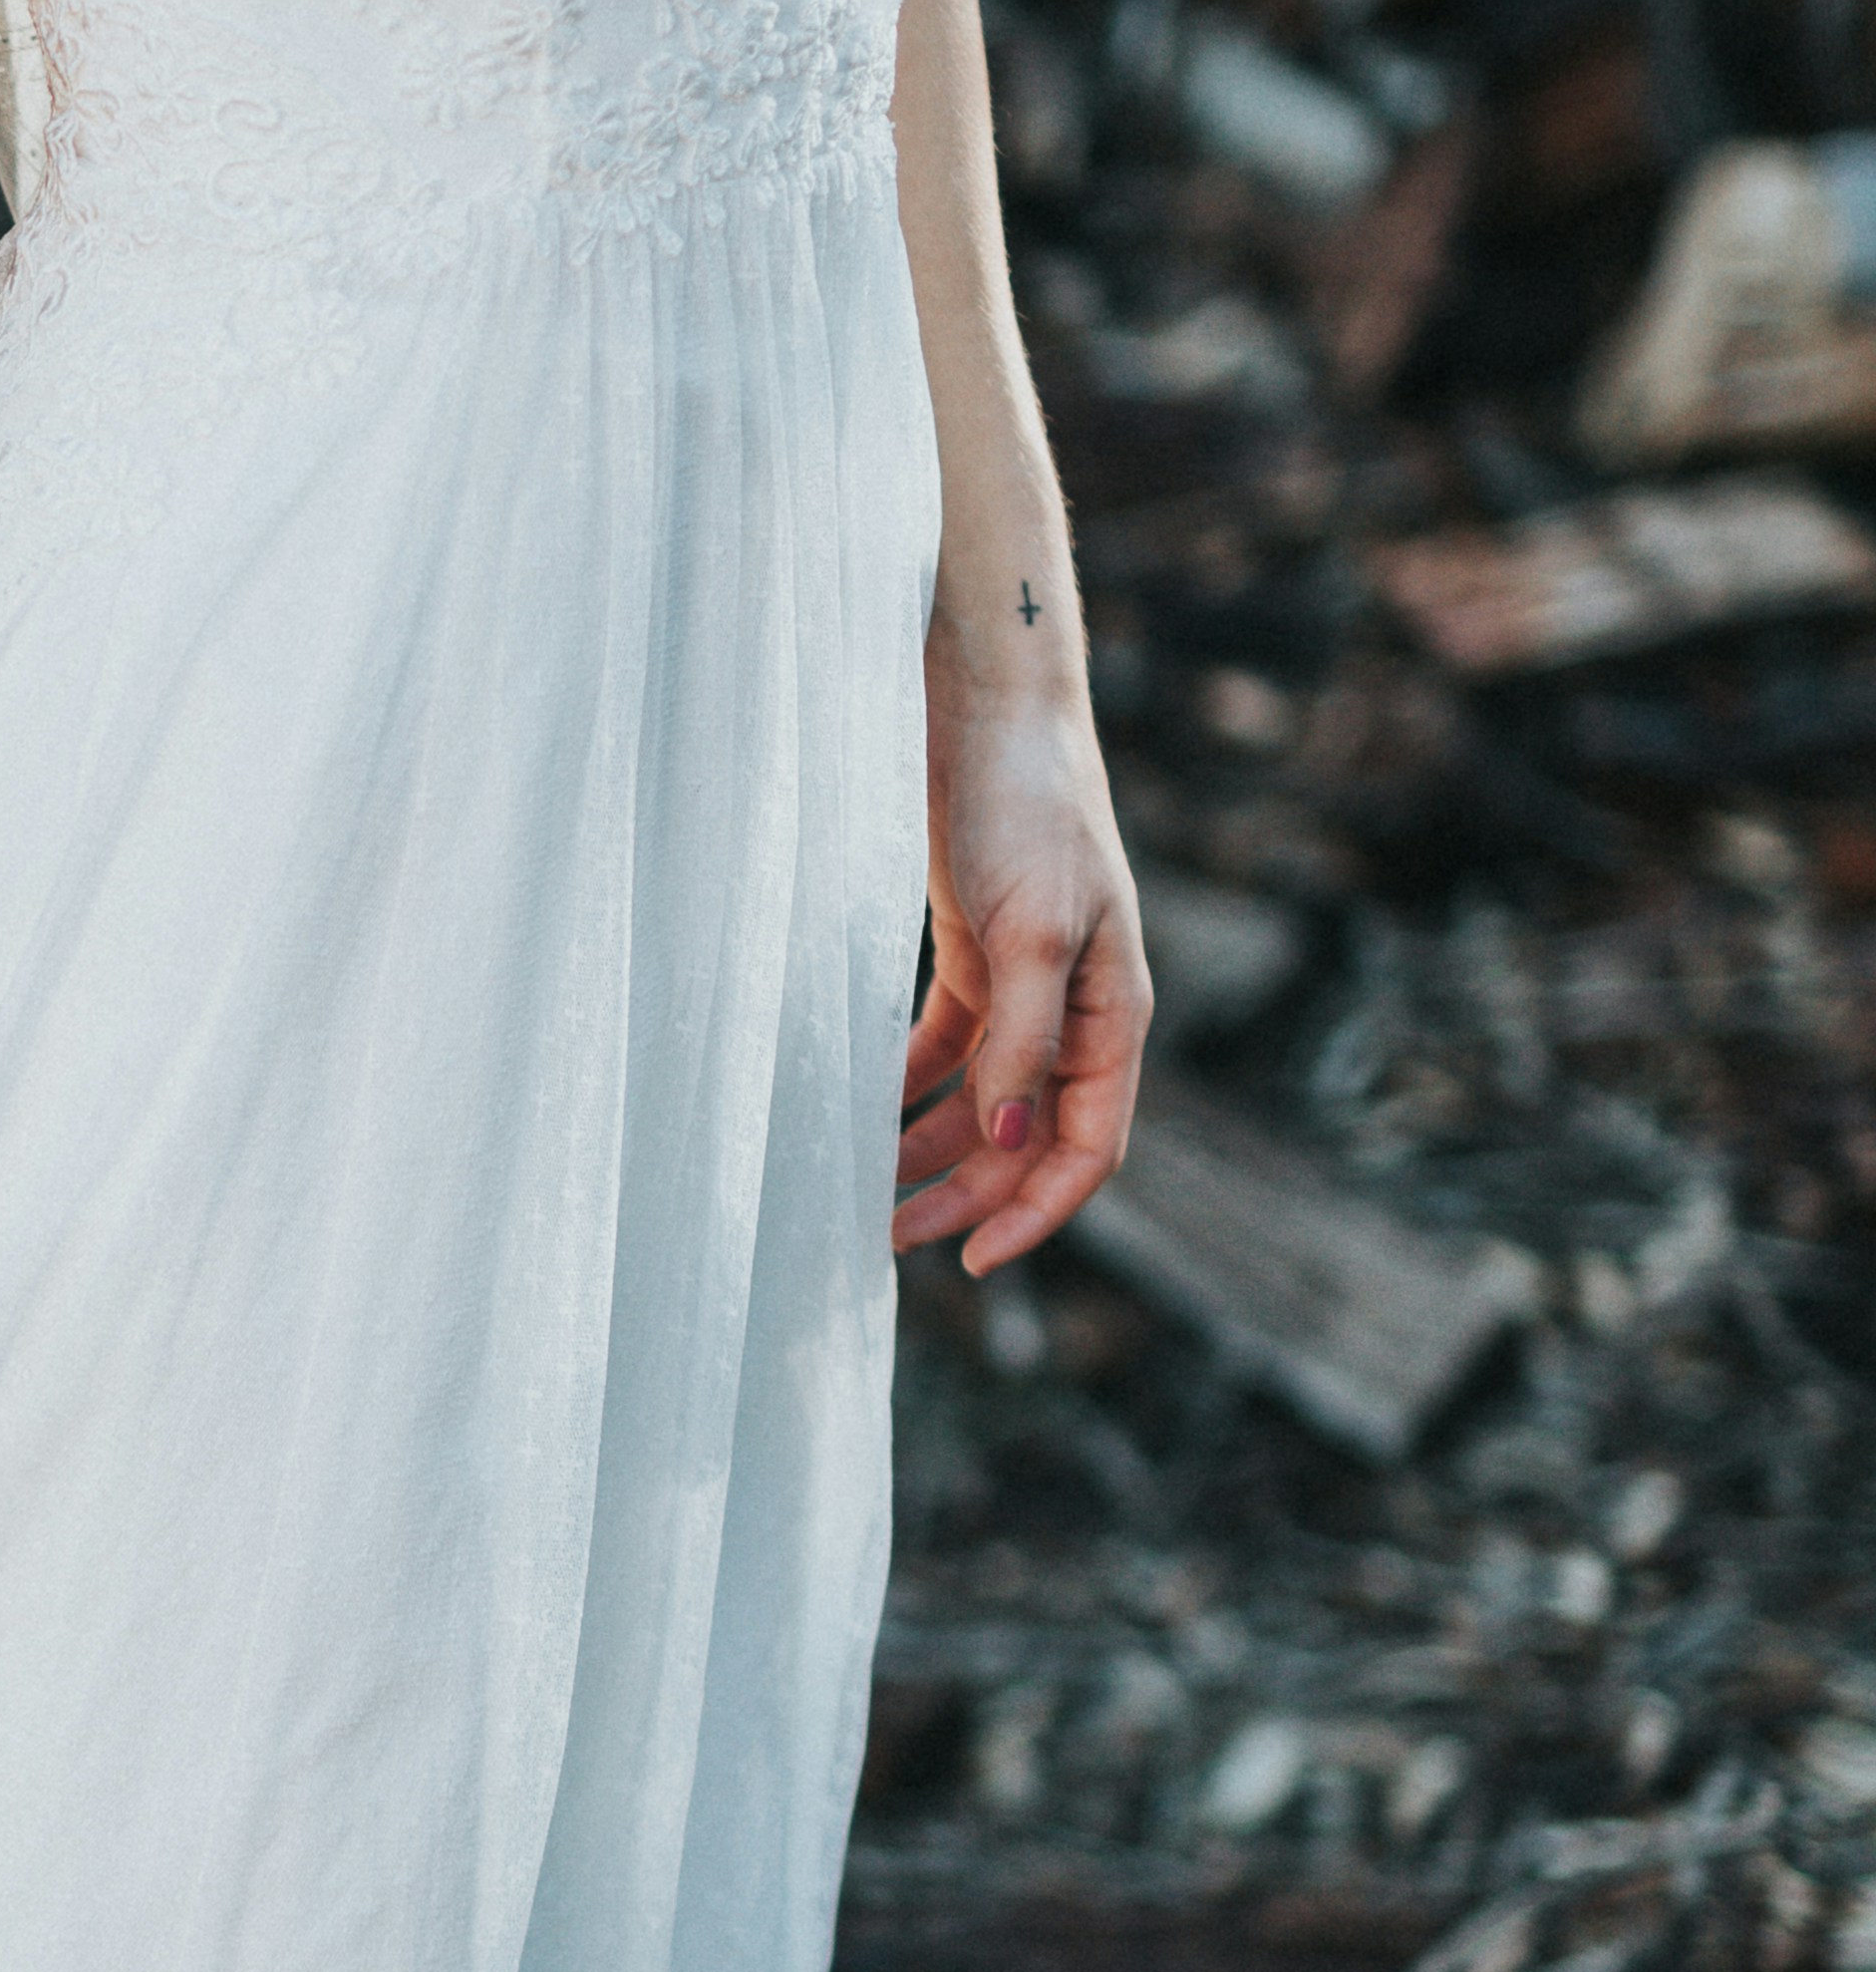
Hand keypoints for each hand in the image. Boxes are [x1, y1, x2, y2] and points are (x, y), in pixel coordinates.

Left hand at [895, 698, 1148, 1275]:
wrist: (988, 708)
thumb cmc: (1027, 807)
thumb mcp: (1031, 932)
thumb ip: (1023, 1039)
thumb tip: (1012, 1139)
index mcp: (1113, 1015)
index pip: (1087, 1147)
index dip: (1035, 1211)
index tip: (972, 1263)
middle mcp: (1074, 1012)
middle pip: (1026, 1138)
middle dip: (966, 1193)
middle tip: (887, 1237)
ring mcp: (1024, 986)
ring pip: (981, 1101)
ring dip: (928, 1149)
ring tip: (861, 1190)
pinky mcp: (974, 955)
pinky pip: (943, 1048)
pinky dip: (905, 1086)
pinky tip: (858, 1109)